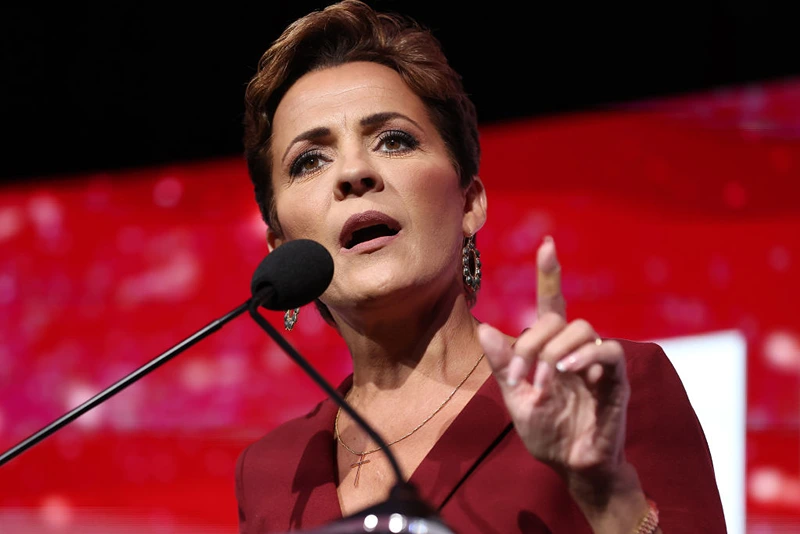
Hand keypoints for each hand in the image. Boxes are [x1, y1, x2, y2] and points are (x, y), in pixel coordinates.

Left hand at [477, 236, 630, 486]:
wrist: (571, 465)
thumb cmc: (546, 430)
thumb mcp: (516, 398)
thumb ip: (503, 365)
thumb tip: (484, 328)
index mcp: (551, 348)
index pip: (551, 303)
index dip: (549, 274)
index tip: (546, 245)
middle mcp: (575, 348)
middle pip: (558, 317)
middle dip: (532, 342)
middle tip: (520, 376)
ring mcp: (597, 362)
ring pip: (583, 328)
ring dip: (555, 351)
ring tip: (544, 381)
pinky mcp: (616, 380)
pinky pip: (609, 352)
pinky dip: (587, 356)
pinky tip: (568, 371)